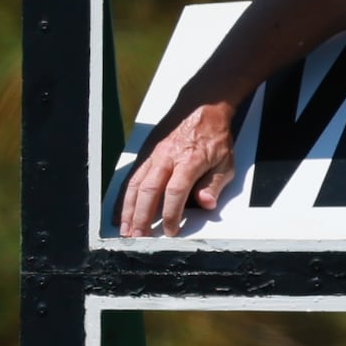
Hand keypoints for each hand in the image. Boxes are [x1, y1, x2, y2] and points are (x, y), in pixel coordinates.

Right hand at [117, 97, 241, 235]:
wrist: (202, 108)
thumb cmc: (214, 137)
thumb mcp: (226, 162)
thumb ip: (214, 185)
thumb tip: (205, 204)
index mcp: (188, 161)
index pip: (175, 192)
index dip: (171, 214)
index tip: (170, 231)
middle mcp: (166, 158)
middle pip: (149, 190)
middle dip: (142, 216)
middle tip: (138, 237)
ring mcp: (153, 155)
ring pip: (135, 184)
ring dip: (128, 209)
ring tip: (125, 229)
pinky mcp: (146, 154)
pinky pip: (132, 177)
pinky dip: (123, 196)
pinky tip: (120, 212)